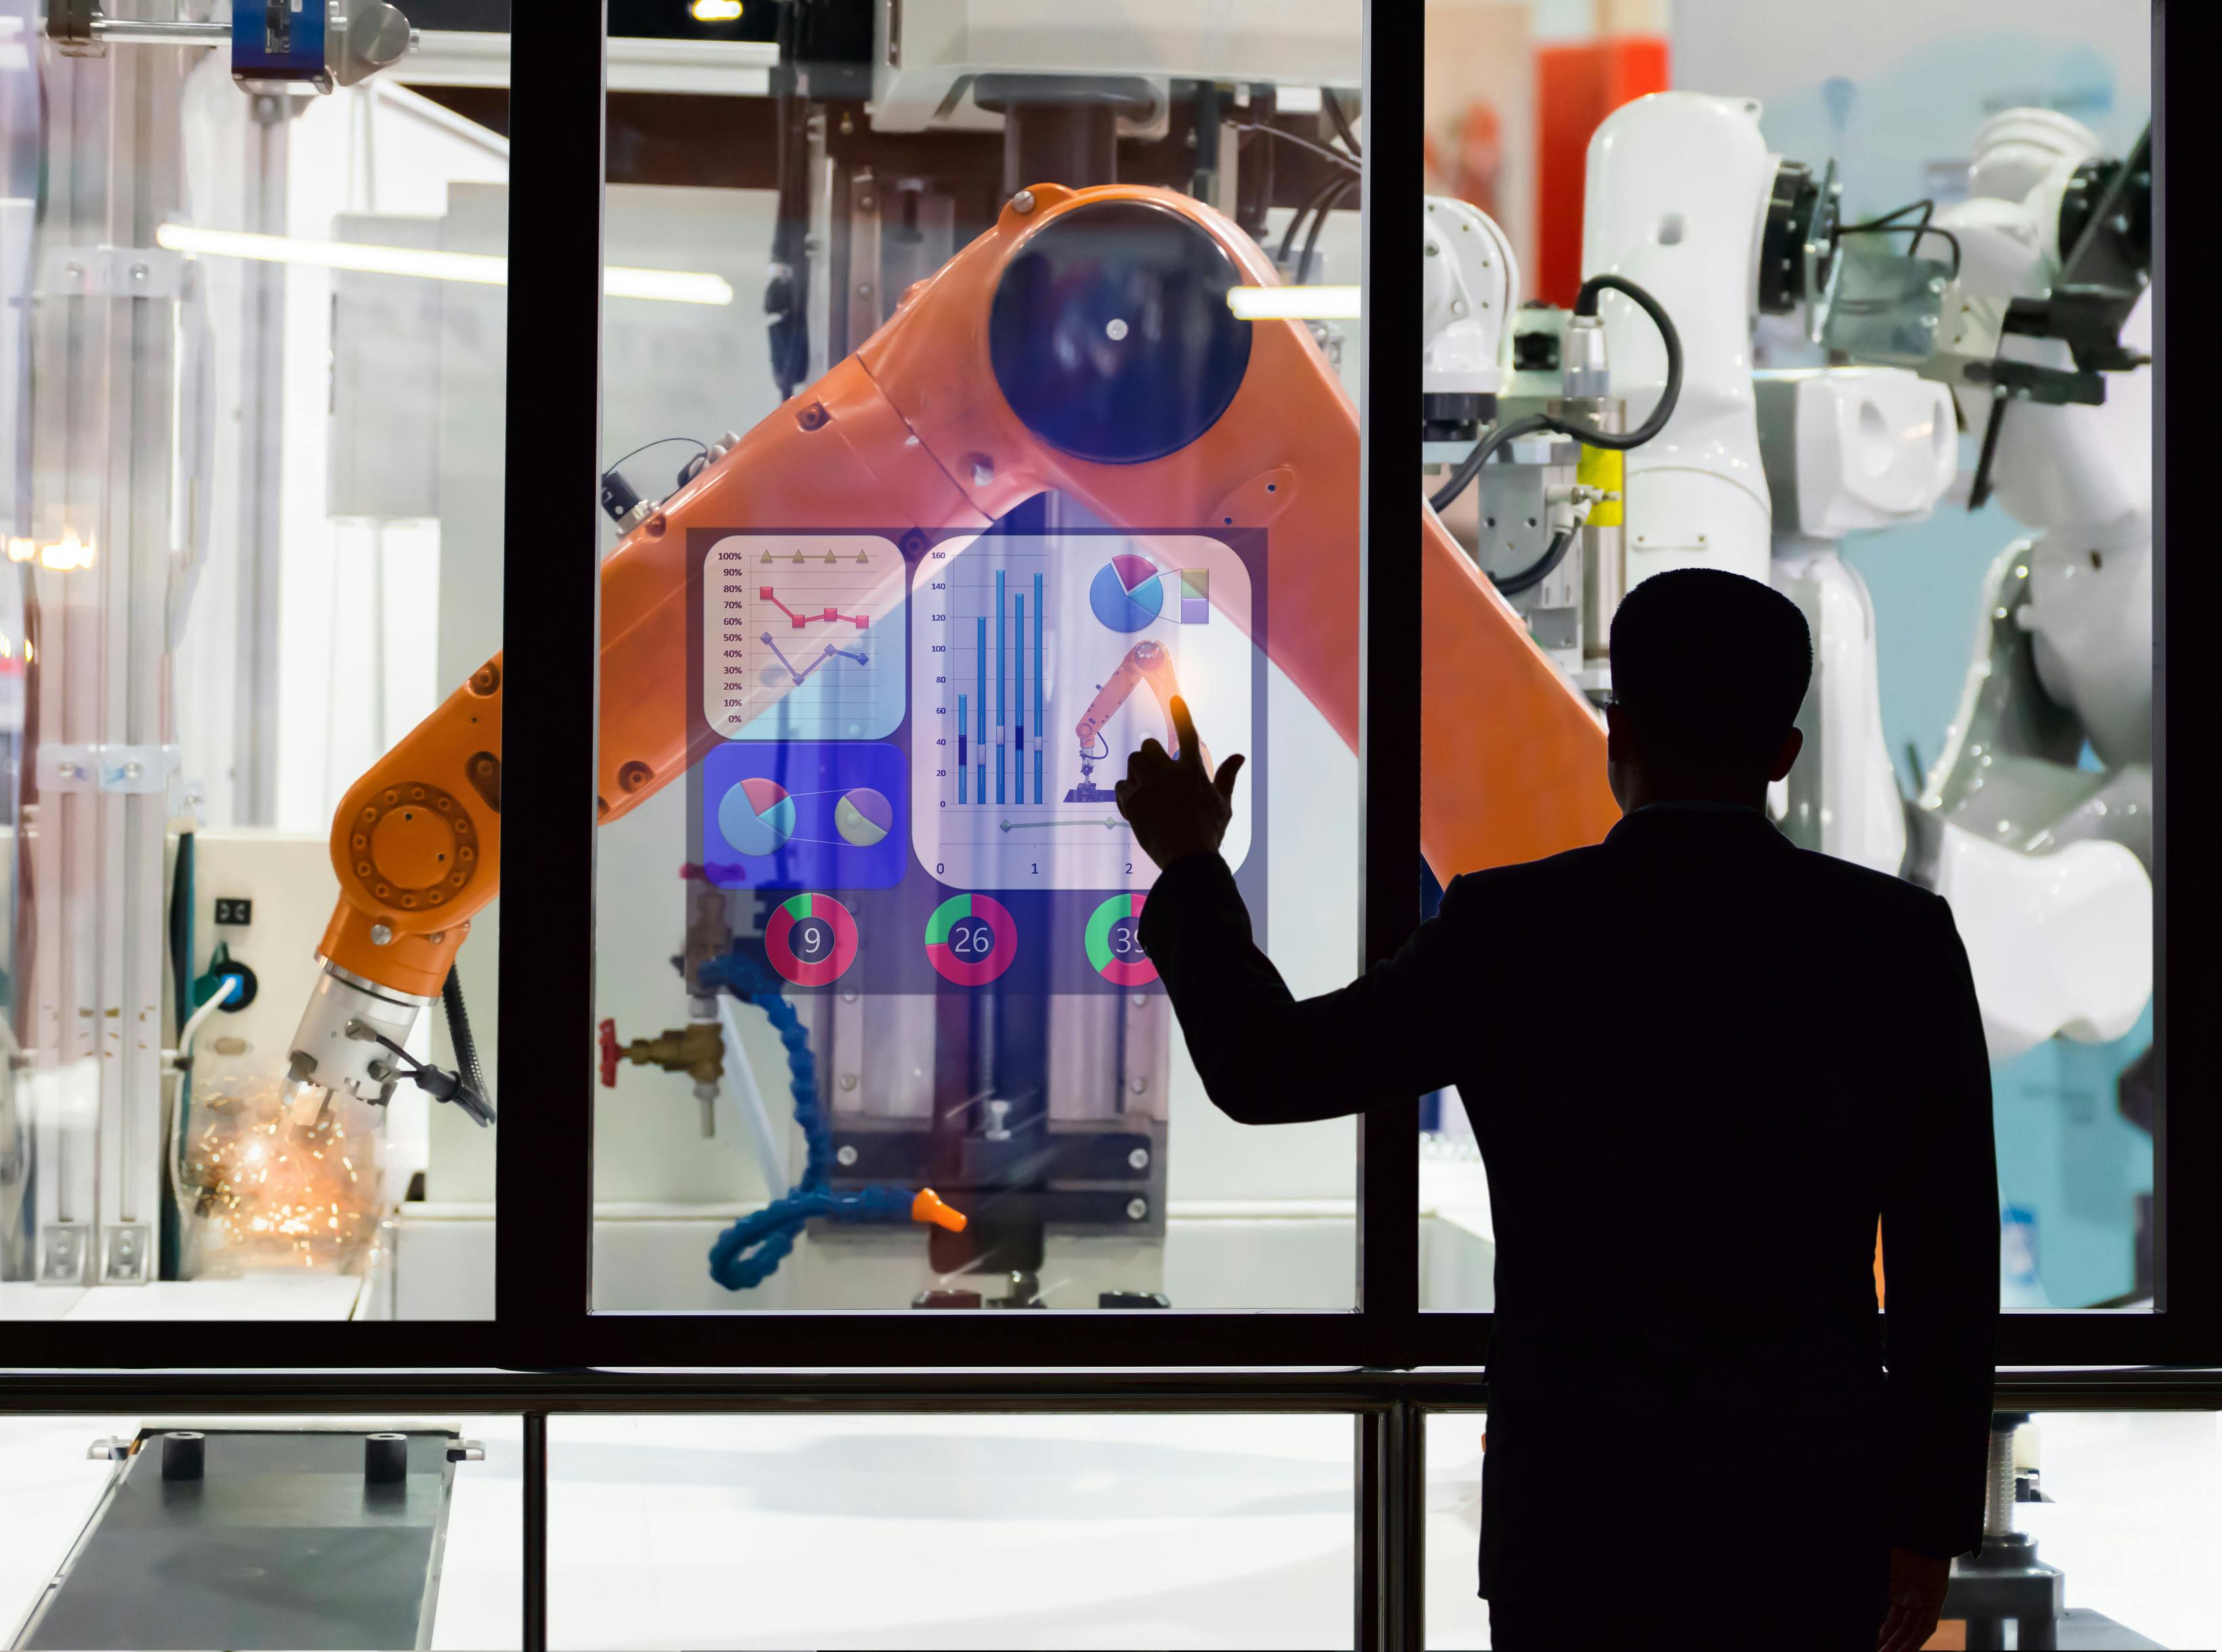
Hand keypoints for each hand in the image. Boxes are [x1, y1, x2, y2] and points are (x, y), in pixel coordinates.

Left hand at [1114, 697, 1245, 869]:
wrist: (1187, 857)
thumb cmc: (1209, 833)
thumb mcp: (1223, 805)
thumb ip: (1227, 777)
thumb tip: (1240, 755)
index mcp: (1193, 771)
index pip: (1187, 734)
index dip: (1181, 714)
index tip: (1174, 698)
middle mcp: (1170, 772)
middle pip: (1149, 746)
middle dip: (1149, 756)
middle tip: (1153, 774)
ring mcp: (1150, 785)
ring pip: (1133, 760)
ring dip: (1136, 771)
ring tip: (1143, 789)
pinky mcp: (1133, 801)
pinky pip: (1121, 785)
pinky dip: (1125, 793)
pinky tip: (1134, 807)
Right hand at [1876, 1545, 1951, 1651]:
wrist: (1920, 1539)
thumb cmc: (1896, 1548)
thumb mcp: (1875, 1569)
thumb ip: (1866, 1585)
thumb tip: (1841, 1593)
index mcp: (1892, 1589)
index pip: (1886, 1617)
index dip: (1878, 1632)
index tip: (1868, 1642)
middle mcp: (1907, 1597)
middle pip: (1898, 1627)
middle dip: (1888, 1643)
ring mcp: (1921, 1600)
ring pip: (1911, 1630)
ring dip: (1901, 1645)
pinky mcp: (1935, 1601)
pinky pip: (1926, 1626)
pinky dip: (1917, 1639)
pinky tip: (1907, 1650)